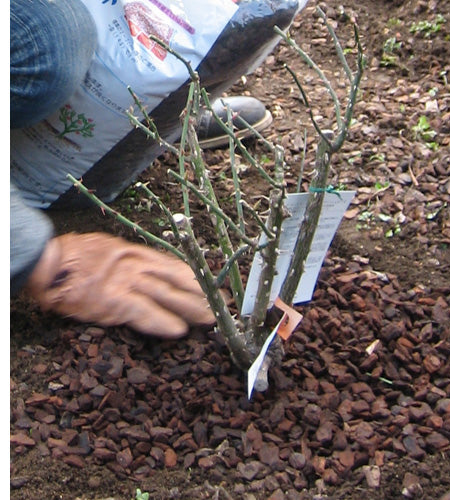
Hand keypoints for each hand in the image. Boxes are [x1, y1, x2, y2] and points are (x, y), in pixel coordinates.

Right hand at [25, 232, 214, 337]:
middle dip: (203, 295)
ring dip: (192, 310)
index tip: (214, 288)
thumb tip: (155, 271)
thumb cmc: (77, 257)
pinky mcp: (114, 301)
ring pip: (168, 296)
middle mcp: (138, 265)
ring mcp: (128, 282)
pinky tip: (178, 331)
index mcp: (139, 253)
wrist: (49, 264)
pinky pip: (144, 313)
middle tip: (223, 308)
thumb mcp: (113, 250)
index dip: (198, 280)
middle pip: (179, 281)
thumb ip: (136, 261)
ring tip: (211, 322)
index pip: (177, 267)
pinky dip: (162, 322)